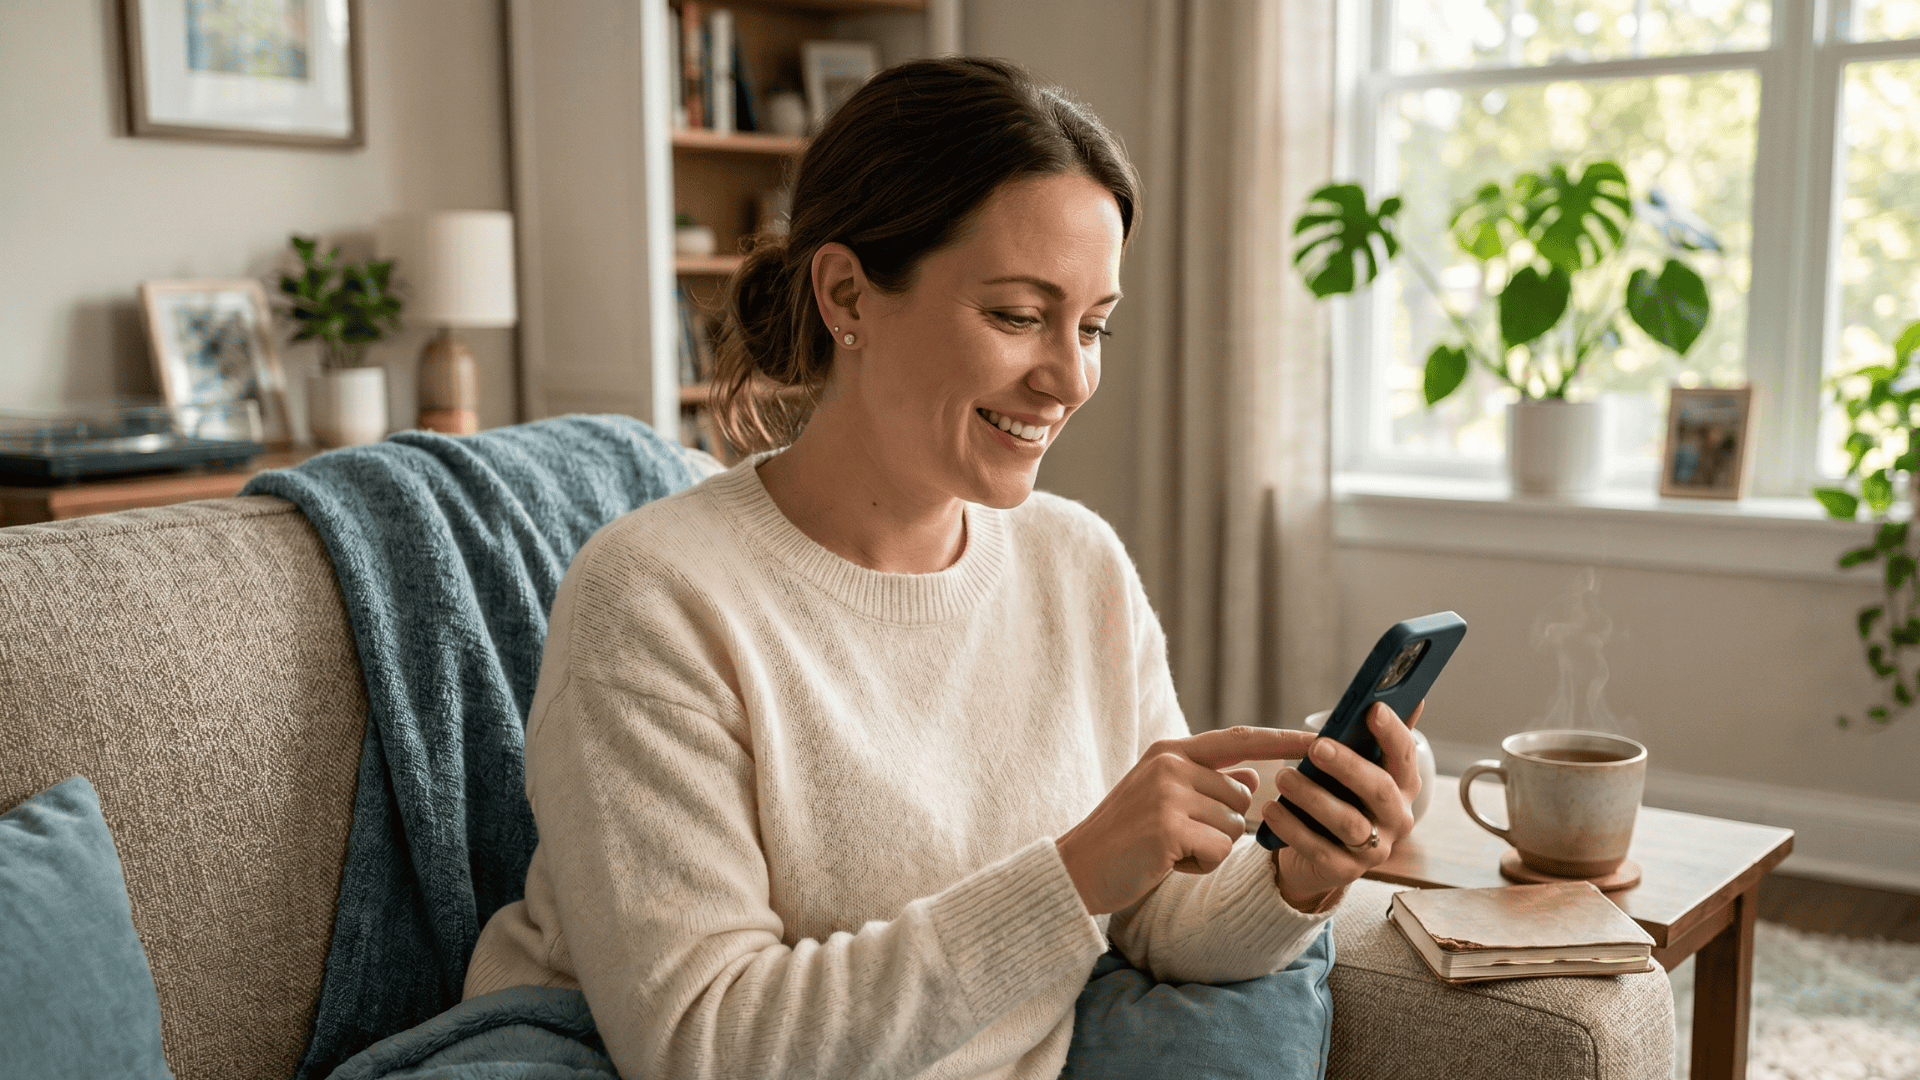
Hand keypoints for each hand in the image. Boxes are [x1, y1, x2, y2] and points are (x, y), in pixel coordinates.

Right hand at [1055, 726, 1316, 915]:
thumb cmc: (1125, 837)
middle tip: (1175, 836)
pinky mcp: (1168, 826)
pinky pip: (1219, 850)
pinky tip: (1166, 862)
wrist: (1077, 868)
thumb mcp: (1163, 797)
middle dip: (1220, 825)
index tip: (1319, 740)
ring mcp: (1169, 793)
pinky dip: (1199, 864)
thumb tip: (1255, 778)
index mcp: (1171, 751)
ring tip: (1167, 848)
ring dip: (1209, 848)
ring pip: (1233, 826)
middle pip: (1242, 796)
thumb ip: (1207, 783)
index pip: (1240, 740)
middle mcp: (1172, 765)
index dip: (1282, 740)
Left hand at [1263, 701, 1423, 911]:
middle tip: (1316, 746)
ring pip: (1348, 822)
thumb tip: (1395, 692)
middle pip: (1378, 789)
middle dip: (1347, 765)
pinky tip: (1272, 811)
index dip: (1392, 732)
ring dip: (1313, 797)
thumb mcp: (1351, 767)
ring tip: (1282, 778)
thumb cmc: (1336, 797)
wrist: (1316, 856)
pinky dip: (1293, 828)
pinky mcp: (1346, 872)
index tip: (1372, 708)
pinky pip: (1319, 849)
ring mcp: (1374, 848)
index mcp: (1403, 785)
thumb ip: (1367, 737)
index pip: (1405, 754)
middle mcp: (1397, 818)